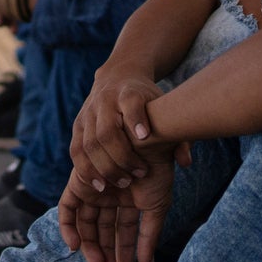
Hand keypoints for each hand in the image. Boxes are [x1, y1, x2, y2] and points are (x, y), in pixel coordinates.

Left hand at [63, 159, 176, 261]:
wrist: (146, 140)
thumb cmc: (156, 170)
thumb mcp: (155, 208)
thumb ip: (149, 237)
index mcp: (131, 198)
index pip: (122, 230)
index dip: (121, 250)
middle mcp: (112, 194)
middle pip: (103, 229)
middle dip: (105, 251)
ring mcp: (95, 187)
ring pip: (87, 223)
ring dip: (89, 244)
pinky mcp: (79, 180)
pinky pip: (68, 208)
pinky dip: (68, 227)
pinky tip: (76, 245)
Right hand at [69, 68, 185, 194]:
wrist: (116, 78)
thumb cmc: (146, 101)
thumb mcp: (164, 108)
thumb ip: (178, 136)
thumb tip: (186, 162)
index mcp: (128, 92)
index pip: (131, 102)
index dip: (136, 118)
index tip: (145, 136)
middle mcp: (104, 101)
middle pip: (106, 131)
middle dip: (122, 157)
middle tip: (139, 174)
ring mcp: (87, 113)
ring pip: (89, 144)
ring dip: (104, 168)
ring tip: (122, 183)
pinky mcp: (77, 125)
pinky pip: (76, 150)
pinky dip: (86, 169)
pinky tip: (99, 184)